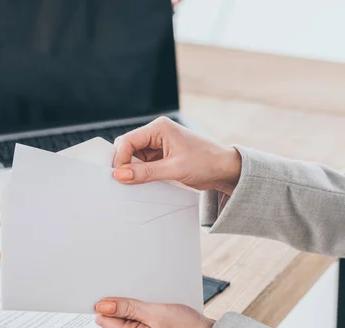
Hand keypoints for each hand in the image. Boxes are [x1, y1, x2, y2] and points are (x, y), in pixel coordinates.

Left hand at [95, 297, 213, 327]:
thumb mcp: (155, 314)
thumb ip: (128, 308)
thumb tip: (102, 306)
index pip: (104, 318)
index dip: (102, 302)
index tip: (105, 286)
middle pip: (116, 314)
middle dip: (119, 298)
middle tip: (126, 282)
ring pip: (130, 311)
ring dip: (134, 299)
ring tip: (144, 288)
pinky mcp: (154, 326)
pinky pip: (142, 312)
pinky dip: (145, 302)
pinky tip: (153, 295)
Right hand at [112, 117, 241, 193]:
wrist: (226, 169)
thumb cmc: (206, 163)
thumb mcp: (174, 169)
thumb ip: (145, 172)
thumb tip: (119, 175)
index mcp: (159, 128)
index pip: (128, 140)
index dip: (120, 159)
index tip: (118, 177)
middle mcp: (157, 132)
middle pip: (128, 147)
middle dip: (125, 164)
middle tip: (125, 182)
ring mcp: (159, 144)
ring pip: (134, 157)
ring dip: (133, 170)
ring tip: (138, 183)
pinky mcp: (162, 155)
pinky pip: (144, 163)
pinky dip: (141, 173)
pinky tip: (145, 182)